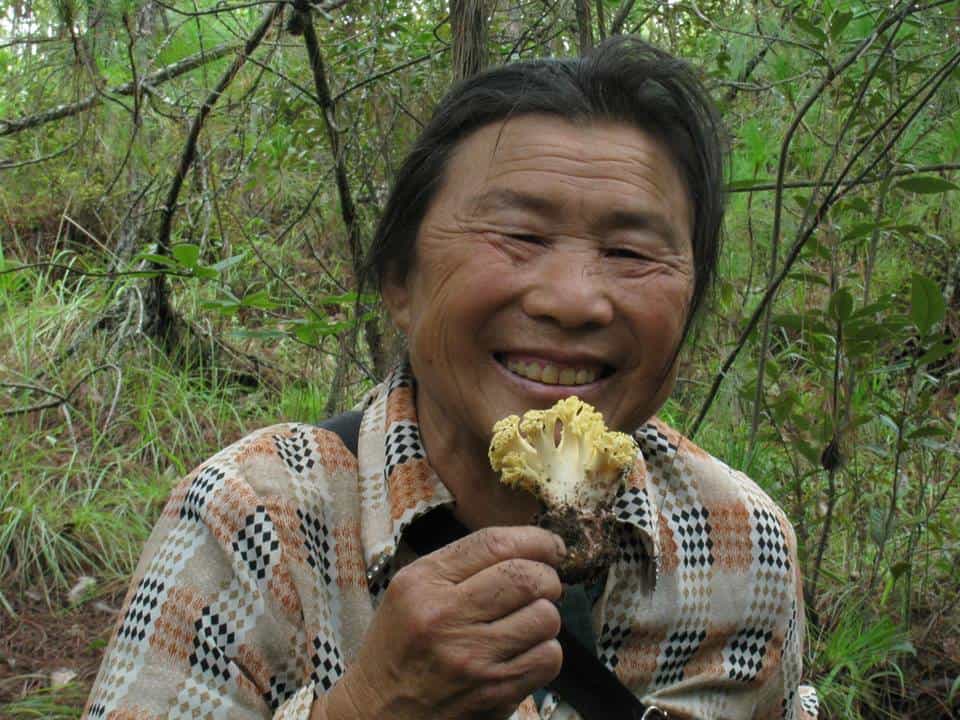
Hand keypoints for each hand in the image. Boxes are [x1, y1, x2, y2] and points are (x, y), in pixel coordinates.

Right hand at [326, 526, 564, 719]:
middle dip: (548, 577)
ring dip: (545, 616)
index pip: (494, 544)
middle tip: (544, 584)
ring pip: (545, 617)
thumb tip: (527, 547)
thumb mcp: (409, 591)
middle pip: (527, 577)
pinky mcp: (492, 691)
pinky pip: (548, 657)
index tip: (551, 545)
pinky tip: (524, 651)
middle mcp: (445, 616)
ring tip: (526, 621)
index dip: (535, 539)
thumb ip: (460, 566)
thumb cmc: (400, 647)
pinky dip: (544, 651)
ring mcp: (471, 656)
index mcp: (423, 582)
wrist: (377, 713)